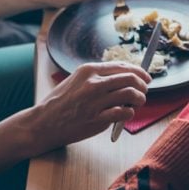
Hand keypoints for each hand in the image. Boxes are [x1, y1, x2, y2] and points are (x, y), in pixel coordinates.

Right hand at [31, 62, 150, 149]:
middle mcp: (93, 83)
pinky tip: (125, 114)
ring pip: (131, 95)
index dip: (139, 71)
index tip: (145, 77)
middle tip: (144, 90)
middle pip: (130, 78)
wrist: (43, 123)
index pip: (122, 66)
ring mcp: (96, 102)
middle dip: (143, 84)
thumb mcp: (76, 80)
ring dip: (139, 99)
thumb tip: (123, 76)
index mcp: (88, 70)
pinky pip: (123, 113)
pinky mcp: (97, 119)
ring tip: (137, 103)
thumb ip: (98, 77)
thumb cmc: (59, 102)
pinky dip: (129, 113)